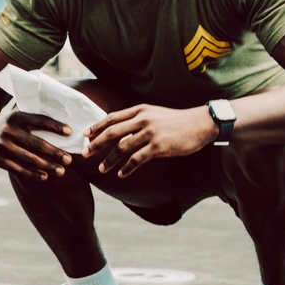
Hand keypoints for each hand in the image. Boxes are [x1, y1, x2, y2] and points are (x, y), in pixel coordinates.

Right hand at [0, 108, 72, 181]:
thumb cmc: (12, 125)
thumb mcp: (19, 116)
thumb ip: (35, 119)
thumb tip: (65, 127)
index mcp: (16, 117)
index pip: (39, 121)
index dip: (55, 126)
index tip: (70, 132)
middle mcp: (8, 131)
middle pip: (36, 143)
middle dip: (54, 152)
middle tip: (69, 160)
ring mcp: (2, 146)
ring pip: (28, 159)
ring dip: (47, 166)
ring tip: (61, 171)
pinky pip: (18, 170)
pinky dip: (32, 174)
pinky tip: (45, 176)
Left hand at [83, 104, 213, 177]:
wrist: (200, 124)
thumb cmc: (177, 121)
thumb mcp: (155, 114)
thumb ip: (138, 120)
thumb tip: (120, 133)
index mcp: (140, 110)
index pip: (112, 118)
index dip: (97, 127)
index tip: (85, 136)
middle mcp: (143, 119)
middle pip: (112, 133)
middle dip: (96, 145)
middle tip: (85, 154)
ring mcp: (151, 132)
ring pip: (122, 147)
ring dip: (109, 160)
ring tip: (101, 169)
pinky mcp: (159, 146)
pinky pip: (137, 159)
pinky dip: (127, 168)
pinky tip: (121, 174)